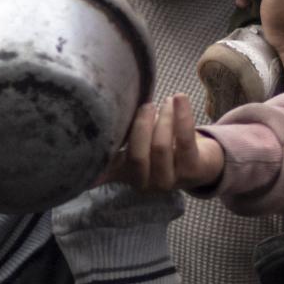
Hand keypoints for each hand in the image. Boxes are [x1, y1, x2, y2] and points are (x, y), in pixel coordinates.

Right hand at [107, 93, 226, 194]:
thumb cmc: (160, 154)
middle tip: (146, 105)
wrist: (200, 164)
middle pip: (138, 155)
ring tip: (166, 102)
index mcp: (131, 179)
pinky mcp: (194, 169)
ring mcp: (172, 179)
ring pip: (160, 146)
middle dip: (141, 125)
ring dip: (163, 119)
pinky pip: (185, 140)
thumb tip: (83, 177)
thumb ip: (110, 162)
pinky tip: (180, 98)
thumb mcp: (132, 159)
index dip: (105, 153)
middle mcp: (149, 184)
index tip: (98, 133)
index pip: (113, 165)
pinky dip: (182, 115)